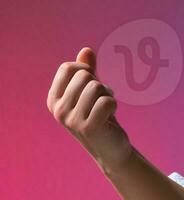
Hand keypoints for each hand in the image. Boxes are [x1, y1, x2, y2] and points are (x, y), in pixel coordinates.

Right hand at [46, 47, 133, 175]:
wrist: (111, 149)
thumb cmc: (100, 117)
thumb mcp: (91, 92)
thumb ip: (87, 71)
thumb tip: (87, 50)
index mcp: (53, 99)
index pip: (67, 68)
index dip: (85, 71)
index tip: (92, 85)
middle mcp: (58, 110)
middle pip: (84, 76)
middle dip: (99, 85)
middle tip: (101, 102)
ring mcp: (71, 120)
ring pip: (96, 87)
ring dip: (107, 95)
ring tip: (105, 109)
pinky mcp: (89, 128)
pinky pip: (106, 101)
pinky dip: (113, 105)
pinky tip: (110, 117)